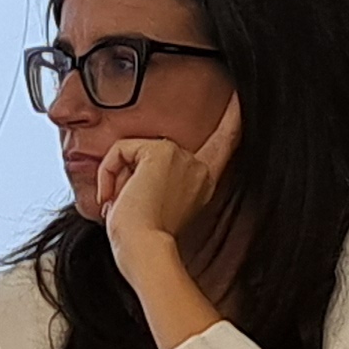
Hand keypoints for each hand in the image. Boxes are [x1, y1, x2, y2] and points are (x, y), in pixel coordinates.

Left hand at [97, 97, 242, 260]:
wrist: (144, 251)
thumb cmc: (142, 242)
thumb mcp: (151, 207)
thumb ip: (151, 182)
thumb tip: (127, 167)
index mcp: (202, 181)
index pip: (223, 143)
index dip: (233, 119)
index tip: (240, 97)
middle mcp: (198, 167)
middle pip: (148, 151)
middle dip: (126, 177)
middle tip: (127, 210)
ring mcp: (182, 158)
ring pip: (131, 151)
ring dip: (116, 179)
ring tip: (122, 207)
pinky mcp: (161, 152)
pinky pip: (120, 149)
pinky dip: (108, 173)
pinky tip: (115, 198)